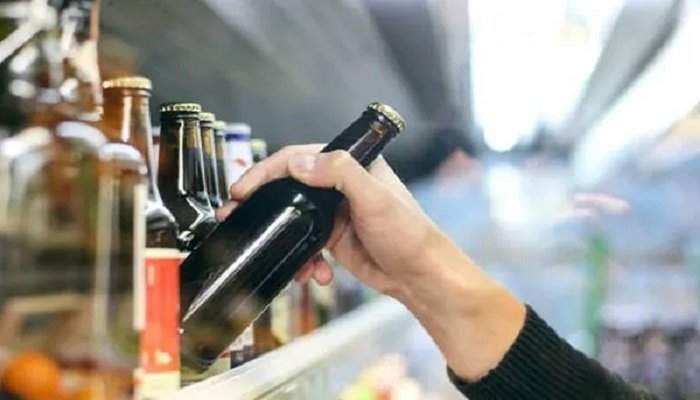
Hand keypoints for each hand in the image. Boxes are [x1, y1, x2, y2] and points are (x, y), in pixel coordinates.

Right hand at [218, 144, 448, 296]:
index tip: (244, 187)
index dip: (267, 170)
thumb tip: (298, 164)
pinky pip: (303, 244)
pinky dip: (302, 260)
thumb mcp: (375, 198)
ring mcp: (333, 212)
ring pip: (292, 218)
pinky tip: (313, 273)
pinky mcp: (331, 238)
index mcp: (352, 164)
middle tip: (235, 214)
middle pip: (289, 186)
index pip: (300, 157)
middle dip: (262, 202)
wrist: (419, 276)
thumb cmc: (408, 233)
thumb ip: (340, 173)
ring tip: (270, 249)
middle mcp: (340, 185)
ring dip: (280, 236)